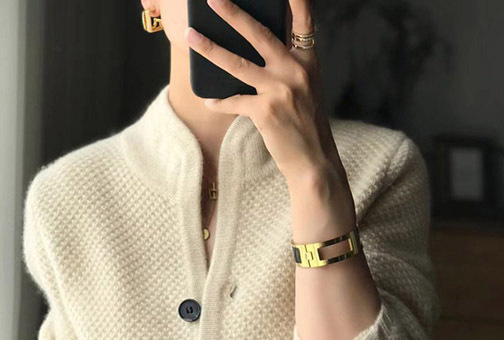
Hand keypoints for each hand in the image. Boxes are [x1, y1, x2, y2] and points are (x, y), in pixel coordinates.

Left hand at [184, 0, 351, 211]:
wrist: (313, 161)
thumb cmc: (305, 124)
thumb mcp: (304, 88)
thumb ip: (286, 65)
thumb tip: (251, 50)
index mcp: (307, 60)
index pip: (302, 18)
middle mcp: (295, 70)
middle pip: (259, 34)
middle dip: (233, 13)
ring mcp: (280, 90)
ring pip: (238, 64)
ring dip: (210, 49)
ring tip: (191, 36)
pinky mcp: (266, 111)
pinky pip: (234, 101)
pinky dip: (220, 101)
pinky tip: (209, 101)